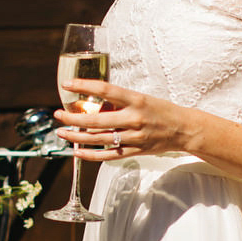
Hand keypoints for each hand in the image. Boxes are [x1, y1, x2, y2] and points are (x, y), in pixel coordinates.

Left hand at [54, 80, 192, 160]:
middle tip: (58, 115)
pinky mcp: (135, 151)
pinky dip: (90, 155)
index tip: (66, 85)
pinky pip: (108, 155)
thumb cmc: (160, 110)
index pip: (105, 90)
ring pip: (98, 139)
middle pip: (96, 119)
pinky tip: (76, 151)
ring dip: (76, 136)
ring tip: (62, 133)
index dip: (83, 86)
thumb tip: (92, 104)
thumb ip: (118, 102)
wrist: (183, 129)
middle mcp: (134, 118)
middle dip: (73, 118)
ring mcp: (134, 137)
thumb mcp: (141, 99)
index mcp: (136, 100)